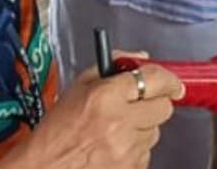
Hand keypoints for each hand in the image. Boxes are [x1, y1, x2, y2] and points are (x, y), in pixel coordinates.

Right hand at [8, 60, 183, 168]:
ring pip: (155, 131)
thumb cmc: (56, 130)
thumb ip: (111, 66)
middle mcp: (119, 122)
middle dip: (154, 104)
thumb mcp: (77, 87)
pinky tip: (113, 147)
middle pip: (164, 107)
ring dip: (142, 128)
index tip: (173, 83)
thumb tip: (141, 58)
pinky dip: (135, 149)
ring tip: (115, 130)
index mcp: (105, 96)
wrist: (43, 168)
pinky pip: (147, 153)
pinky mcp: (130, 168)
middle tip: (138, 105)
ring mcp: (126, 149)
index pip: (154, 79)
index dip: (168, 79)